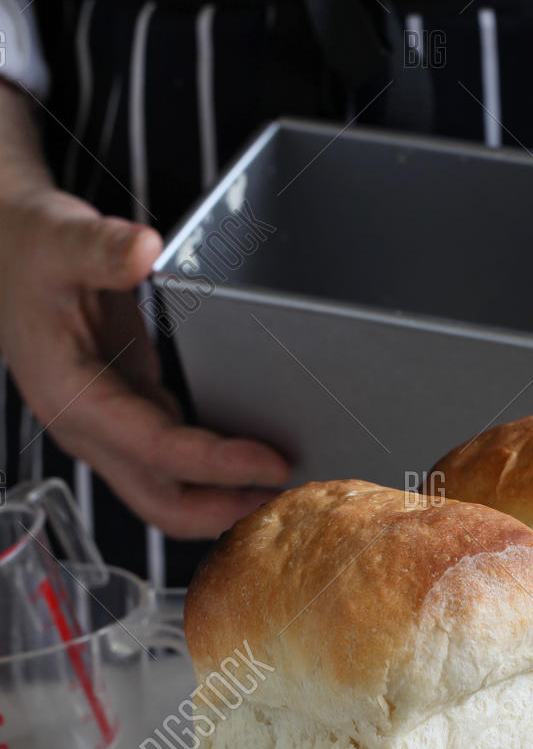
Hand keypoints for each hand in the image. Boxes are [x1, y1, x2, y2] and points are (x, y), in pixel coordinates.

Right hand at [0, 181, 290, 539]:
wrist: (6, 249)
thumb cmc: (27, 248)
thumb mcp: (58, 238)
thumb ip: (99, 247)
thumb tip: (141, 249)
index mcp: (72, 397)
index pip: (156, 451)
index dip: (217, 464)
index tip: (272, 463)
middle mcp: (90, 426)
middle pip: (161, 501)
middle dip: (224, 509)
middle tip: (289, 497)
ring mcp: (110, 425)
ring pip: (169, 488)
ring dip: (223, 497)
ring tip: (283, 488)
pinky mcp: (128, 412)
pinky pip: (174, 460)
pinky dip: (214, 469)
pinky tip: (255, 456)